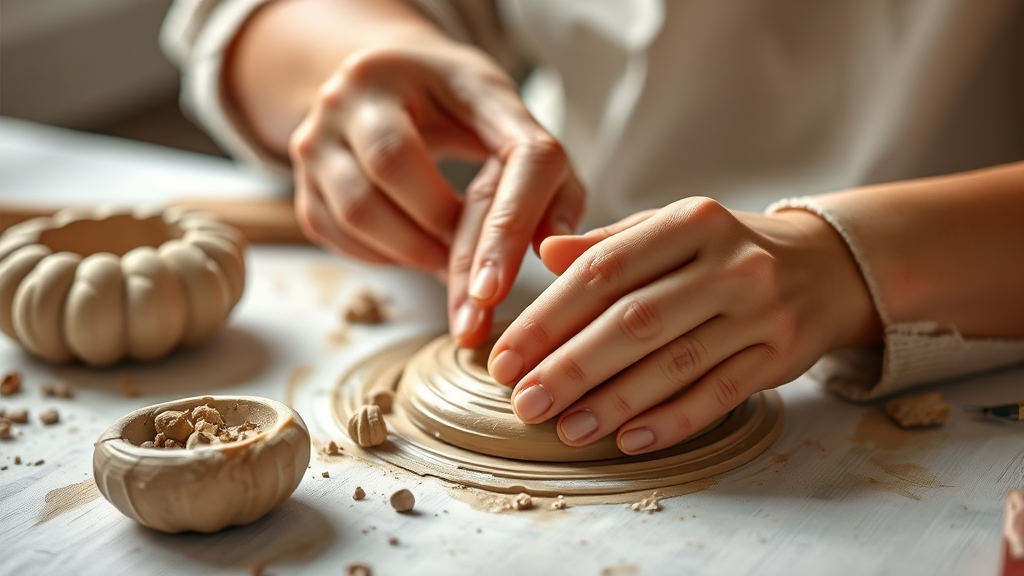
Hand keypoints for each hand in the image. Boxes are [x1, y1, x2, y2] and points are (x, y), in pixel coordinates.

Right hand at [288, 36, 584, 345]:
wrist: (383, 80)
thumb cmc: (458, 103)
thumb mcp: (509, 119)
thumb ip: (549, 178)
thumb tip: (556, 249)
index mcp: (443, 67)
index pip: (489, 146)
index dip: (507, 223)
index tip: (501, 289)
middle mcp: (363, 87)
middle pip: (398, 168)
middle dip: (444, 239)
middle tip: (476, 286)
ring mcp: (321, 130)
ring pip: (359, 210)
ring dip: (410, 253)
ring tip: (444, 264)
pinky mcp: (302, 174)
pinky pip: (335, 232)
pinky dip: (380, 254)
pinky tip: (409, 248)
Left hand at [487, 197, 880, 453]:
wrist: (824, 265)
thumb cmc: (722, 250)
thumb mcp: (669, 229)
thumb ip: (609, 245)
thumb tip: (543, 253)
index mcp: (690, 221)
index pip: (604, 271)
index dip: (547, 318)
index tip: (505, 356)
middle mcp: (729, 263)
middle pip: (635, 322)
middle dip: (571, 367)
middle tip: (524, 402)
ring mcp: (760, 311)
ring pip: (676, 364)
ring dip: (614, 402)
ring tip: (564, 429)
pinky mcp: (780, 355)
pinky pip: (719, 394)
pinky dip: (672, 421)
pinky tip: (628, 440)